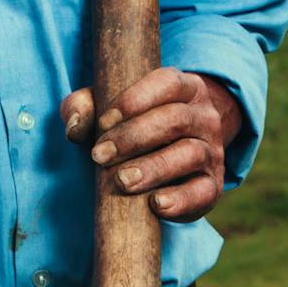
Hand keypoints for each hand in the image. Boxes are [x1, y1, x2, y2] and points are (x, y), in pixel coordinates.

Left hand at [59, 67, 240, 222]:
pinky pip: (203, 192)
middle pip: (174, 119)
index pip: (167, 82)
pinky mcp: (213, 186)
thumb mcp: (110, 107)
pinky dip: (181, 200)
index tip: (103, 121)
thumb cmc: (134, 122)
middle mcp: (203, 116)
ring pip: (190, 154)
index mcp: (184, 87)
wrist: (176, 151)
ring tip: (122, 181)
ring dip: (153, 168)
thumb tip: (74, 126)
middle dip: (133, 137)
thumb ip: (84, 106)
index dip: (135, 99)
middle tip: (99, 156)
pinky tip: (156, 204)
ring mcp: (212, 151)